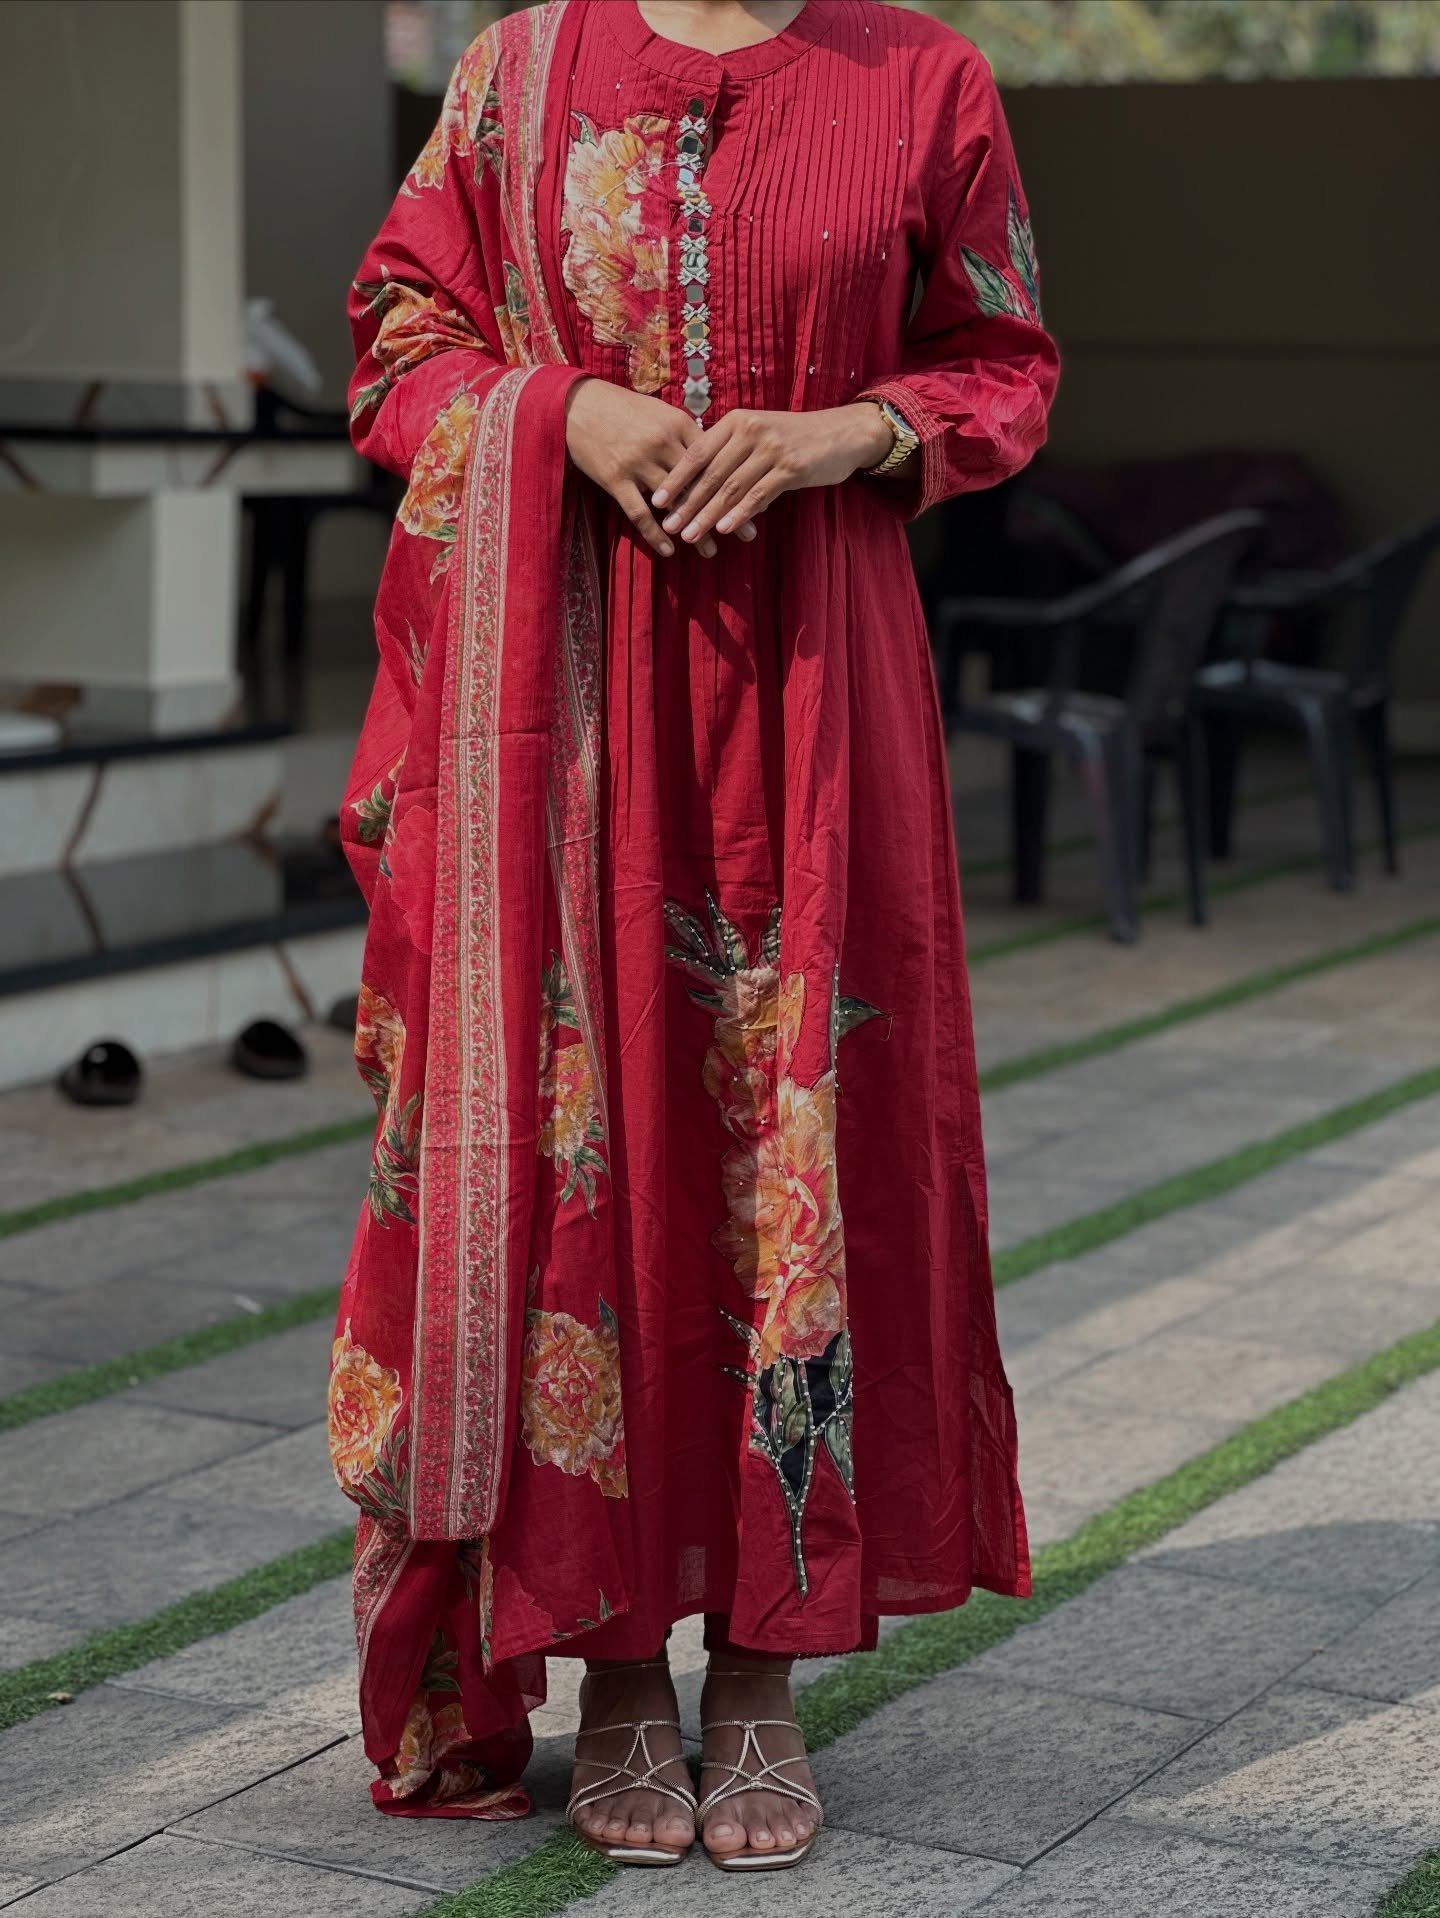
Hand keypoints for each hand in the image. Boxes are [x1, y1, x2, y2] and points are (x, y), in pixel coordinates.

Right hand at [564, 378, 751, 558]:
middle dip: (726, 510)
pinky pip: (640, 514)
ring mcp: (638, 462)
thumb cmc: (622, 408)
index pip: (715, 459)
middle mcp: (662, 443)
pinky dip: (656, 534)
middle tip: (748, 533)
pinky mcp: (615, 479)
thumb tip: (714, 452)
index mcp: (678, 424)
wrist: (577, 405)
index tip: (757, 499)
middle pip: (702, 484)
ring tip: (712, 551)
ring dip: (695, 528)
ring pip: (675, 503)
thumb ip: (685, 434)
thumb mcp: (658, 412)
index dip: (736, 482)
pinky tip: (670, 551)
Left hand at [652, 403, 893, 546]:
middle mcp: (751, 430)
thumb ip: (732, 459)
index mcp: (737, 421)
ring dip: (708, 514)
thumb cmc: (796, 439)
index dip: (676, 478)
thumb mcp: (760, 440)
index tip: (657, 501)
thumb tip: (706, 492)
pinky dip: (740, 513)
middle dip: (687, 503)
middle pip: (711, 473)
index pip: (698, 451)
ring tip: (690, 535)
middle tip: (669, 526)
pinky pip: (758, 494)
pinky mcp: (791, 467)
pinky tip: (725, 530)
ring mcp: (771, 448)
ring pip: (731, 486)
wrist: (843, 433)